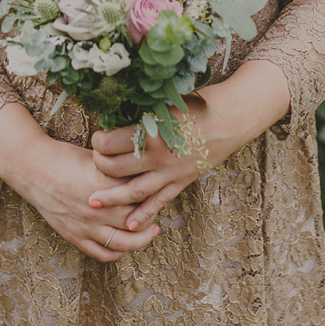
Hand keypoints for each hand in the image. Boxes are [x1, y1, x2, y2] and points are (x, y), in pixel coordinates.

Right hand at [19, 133, 159, 262]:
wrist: (34, 169)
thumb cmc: (66, 157)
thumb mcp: (98, 157)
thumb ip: (119, 168)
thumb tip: (146, 168)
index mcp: (104, 185)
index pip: (140, 195)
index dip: (155, 194)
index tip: (161, 187)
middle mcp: (97, 209)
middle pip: (136, 220)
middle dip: (152, 215)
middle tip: (159, 206)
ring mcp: (85, 226)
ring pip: (123, 242)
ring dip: (141, 239)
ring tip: (151, 231)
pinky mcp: (74, 236)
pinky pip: (101, 253)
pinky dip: (118, 252)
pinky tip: (127, 244)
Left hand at [87, 60, 292, 232]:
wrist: (231, 118)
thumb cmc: (199, 104)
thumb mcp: (167, 101)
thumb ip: (142, 110)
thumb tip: (116, 110)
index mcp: (151, 132)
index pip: (110, 142)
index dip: (98, 140)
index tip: (98, 136)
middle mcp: (157, 156)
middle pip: (115, 168)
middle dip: (100, 166)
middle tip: (95, 161)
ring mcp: (169, 173)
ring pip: (133, 191)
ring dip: (112, 197)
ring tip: (93, 202)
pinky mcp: (181, 182)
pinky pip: (159, 202)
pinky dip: (143, 214)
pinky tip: (129, 224)